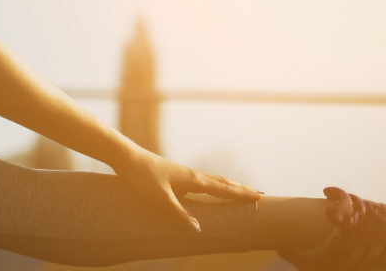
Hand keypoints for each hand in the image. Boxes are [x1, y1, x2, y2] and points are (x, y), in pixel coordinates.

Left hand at [112, 146, 261, 232]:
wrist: (125, 156)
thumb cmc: (142, 176)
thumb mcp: (160, 199)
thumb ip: (179, 214)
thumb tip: (199, 230)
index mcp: (192, 180)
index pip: (222, 189)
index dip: (241, 194)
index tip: (260, 197)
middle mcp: (191, 175)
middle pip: (221, 182)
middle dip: (240, 188)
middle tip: (258, 193)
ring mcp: (182, 173)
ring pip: (211, 179)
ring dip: (227, 185)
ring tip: (237, 188)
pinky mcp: (173, 174)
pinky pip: (200, 181)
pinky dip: (211, 184)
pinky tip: (205, 187)